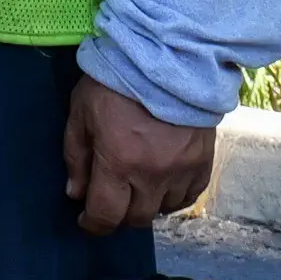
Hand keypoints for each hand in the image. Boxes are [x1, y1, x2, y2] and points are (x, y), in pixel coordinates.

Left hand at [61, 74, 216, 234]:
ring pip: (163, 209)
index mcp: (119, 162)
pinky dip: (174, 196)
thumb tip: (76, 194)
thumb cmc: (116, 81)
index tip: (86, 219)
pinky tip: (164, 184)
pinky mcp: (204, 161)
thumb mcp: (82, 111)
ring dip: (147, 204)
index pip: (105, 216)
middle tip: (112, 199)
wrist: (169, 55)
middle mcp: (152, 174)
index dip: (92, 224)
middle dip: (118, 215)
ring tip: (138, 187)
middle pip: (135, 218)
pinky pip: (190, 196)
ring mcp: (182, 170)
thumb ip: (76, 156)